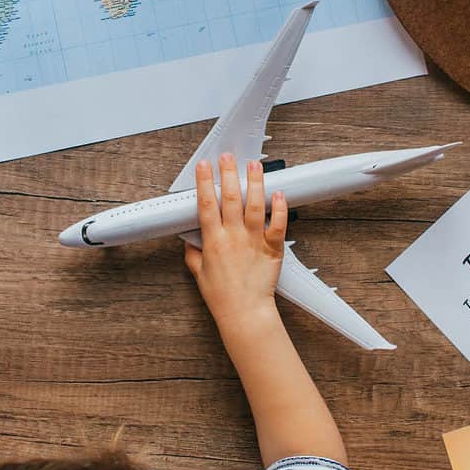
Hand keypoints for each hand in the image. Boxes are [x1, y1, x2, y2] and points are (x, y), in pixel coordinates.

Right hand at [185, 153, 287, 331]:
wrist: (244, 312)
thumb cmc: (222, 296)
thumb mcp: (198, 272)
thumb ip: (193, 252)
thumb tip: (189, 238)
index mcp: (213, 241)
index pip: (206, 204)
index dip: (204, 182)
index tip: (203, 165)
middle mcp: (233, 237)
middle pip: (229, 198)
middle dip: (228, 174)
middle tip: (228, 156)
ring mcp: (254, 241)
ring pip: (255, 205)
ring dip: (254, 183)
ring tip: (254, 165)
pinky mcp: (272, 248)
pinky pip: (278, 224)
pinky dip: (280, 208)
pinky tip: (279, 193)